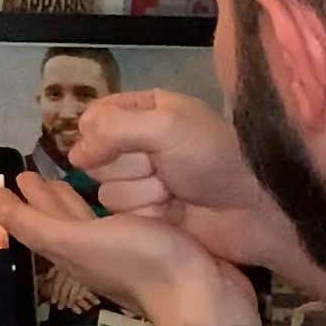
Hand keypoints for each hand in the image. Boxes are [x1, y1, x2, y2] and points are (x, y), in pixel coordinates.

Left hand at [0, 173, 256, 325]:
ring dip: (77, 200)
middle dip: (46, 198)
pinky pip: (122, 220)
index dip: (19, 205)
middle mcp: (95, 254)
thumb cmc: (142, 263)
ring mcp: (126, 252)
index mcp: (73, 253)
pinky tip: (123, 196)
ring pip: (90, 221)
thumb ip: (37, 224)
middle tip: (32, 174)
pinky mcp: (155, 246)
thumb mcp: (80, 241)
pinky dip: (112, 204)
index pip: (36, 224)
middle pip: (62, 221)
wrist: (204, 294)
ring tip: (71, 178)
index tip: (5, 182)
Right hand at [68, 89, 298, 272]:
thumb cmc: (213, 158)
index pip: (96, 117)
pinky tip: (173, 212)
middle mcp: (141, 143)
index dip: (98, 132)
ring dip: (141, 192)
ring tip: (173, 191)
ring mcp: (143, 181)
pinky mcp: (147, 214)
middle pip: (96, 156)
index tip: (112, 141)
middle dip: (128, 164)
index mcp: (148, 109)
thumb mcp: (167, 126)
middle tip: (159, 166)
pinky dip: (148, 213)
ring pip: (106, 189)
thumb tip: (74, 153)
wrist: (251, 210)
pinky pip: (122, 215)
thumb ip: (115, 130)